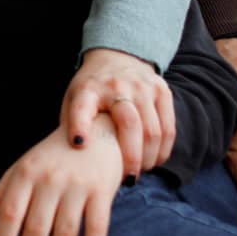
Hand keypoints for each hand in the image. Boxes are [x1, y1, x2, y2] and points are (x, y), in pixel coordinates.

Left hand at [0, 118, 122, 235]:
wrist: (96, 130)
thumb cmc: (53, 156)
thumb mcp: (23, 168)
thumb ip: (1, 194)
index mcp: (25, 173)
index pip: (10, 211)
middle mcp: (50, 179)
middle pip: (36, 226)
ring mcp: (78, 185)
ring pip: (66, 231)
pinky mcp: (103, 191)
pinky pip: (97, 227)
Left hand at [63, 48, 173, 178]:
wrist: (116, 57)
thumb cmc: (91, 89)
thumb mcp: (73, 98)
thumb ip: (71, 124)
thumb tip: (68, 160)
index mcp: (88, 88)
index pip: (81, 106)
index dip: (79, 126)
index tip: (78, 144)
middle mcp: (116, 85)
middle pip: (130, 124)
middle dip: (130, 157)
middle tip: (127, 179)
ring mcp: (142, 87)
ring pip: (153, 130)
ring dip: (148, 158)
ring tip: (139, 172)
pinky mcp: (162, 91)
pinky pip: (168, 128)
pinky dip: (163, 150)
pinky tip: (153, 161)